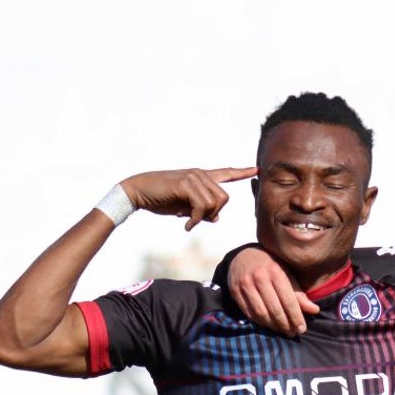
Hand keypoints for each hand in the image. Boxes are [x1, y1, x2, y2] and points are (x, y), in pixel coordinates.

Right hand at [119, 167, 257, 231]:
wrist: (138, 192)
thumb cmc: (160, 200)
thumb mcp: (184, 207)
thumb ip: (201, 211)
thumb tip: (216, 218)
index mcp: (201, 177)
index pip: (226, 173)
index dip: (242, 172)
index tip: (256, 169)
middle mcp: (200, 174)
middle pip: (224, 198)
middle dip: (213, 213)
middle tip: (196, 220)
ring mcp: (193, 177)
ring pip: (214, 204)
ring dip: (202, 218)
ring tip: (189, 222)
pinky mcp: (186, 184)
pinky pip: (202, 207)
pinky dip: (195, 221)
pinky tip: (186, 225)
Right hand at [228, 247, 319, 335]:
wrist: (244, 256)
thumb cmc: (271, 266)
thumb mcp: (287, 274)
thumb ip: (299, 293)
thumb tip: (314, 310)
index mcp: (276, 271)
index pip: (288, 300)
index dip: (296, 317)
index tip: (302, 329)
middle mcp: (259, 277)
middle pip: (274, 309)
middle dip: (285, 324)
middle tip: (292, 333)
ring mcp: (245, 284)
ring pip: (261, 313)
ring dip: (273, 326)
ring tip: (282, 330)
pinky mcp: (235, 292)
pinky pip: (249, 313)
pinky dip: (259, 322)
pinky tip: (268, 325)